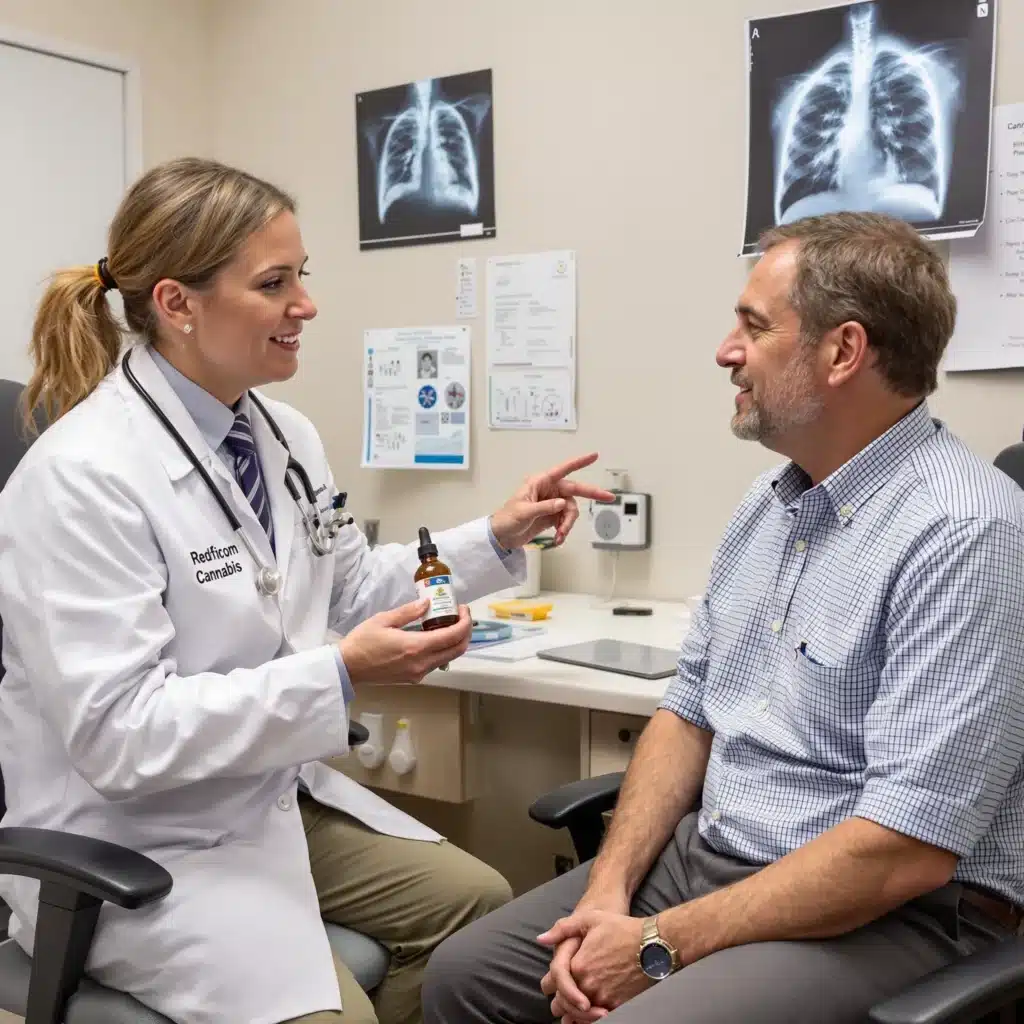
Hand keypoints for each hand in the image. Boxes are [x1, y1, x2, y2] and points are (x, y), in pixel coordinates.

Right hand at [339, 600, 471, 685]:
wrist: (348, 667)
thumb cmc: (362, 642)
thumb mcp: (384, 620)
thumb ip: (409, 611)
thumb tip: (428, 603)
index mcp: (416, 647)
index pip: (453, 636)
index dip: (465, 622)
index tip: (463, 609)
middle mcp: (422, 663)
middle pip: (457, 650)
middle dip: (465, 632)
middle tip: (460, 616)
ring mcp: (419, 673)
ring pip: (448, 658)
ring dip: (454, 642)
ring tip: (447, 624)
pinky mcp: (414, 678)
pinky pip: (435, 663)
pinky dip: (442, 650)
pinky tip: (433, 637)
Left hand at [489, 453, 614, 550]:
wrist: (501, 537)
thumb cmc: (507, 519)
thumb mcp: (524, 512)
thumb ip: (544, 507)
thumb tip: (562, 504)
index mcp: (540, 482)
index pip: (563, 469)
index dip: (579, 462)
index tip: (594, 456)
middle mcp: (548, 491)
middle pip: (574, 490)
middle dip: (591, 494)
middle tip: (608, 497)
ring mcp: (551, 504)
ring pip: (571, 510)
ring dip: (568, 524)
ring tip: (560, 535)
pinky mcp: (551, 517)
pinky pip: (565, 521)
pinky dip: (564, 530)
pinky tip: (558, 539)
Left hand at [539, 909, 649, 1014]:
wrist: (653, 944)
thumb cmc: (622, 928)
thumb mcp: (590, 919)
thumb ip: (562, 929)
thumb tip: (541, 939)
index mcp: (578, 965)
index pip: (556, 985)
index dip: (554, 988)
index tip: (555, 990)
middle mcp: (588, 984)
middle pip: (566, 1004)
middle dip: (563, 1005)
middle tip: (561, 1007)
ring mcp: (604, 997)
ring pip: (581, 1016)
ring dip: (576, 1016)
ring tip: (575, 1013)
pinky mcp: (619, 1005)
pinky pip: (599, 1019)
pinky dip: (593, 1019)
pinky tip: (593, 1014)